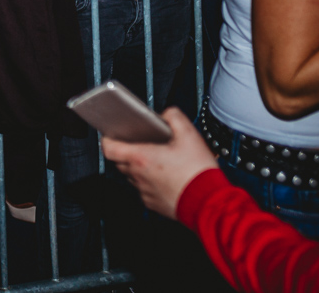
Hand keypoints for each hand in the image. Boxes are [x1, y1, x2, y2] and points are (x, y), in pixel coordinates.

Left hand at [101, 107, 216, 220]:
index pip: (108, 148)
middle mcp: (138, 175)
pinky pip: (145, 189)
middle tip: (142, 144)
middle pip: (120, 161)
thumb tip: (165, 114)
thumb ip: (174, 117)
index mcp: (140, 158)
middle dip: (127, 151)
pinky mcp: (153, 203)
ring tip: (158, 160)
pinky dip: (150, 182)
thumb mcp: (189, 135)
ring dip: (139, 167)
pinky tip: (167, 177)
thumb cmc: (198, 173)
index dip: (108, 138)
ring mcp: (144, 191)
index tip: (113, 134)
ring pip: (132, 176)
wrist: (210, 203)